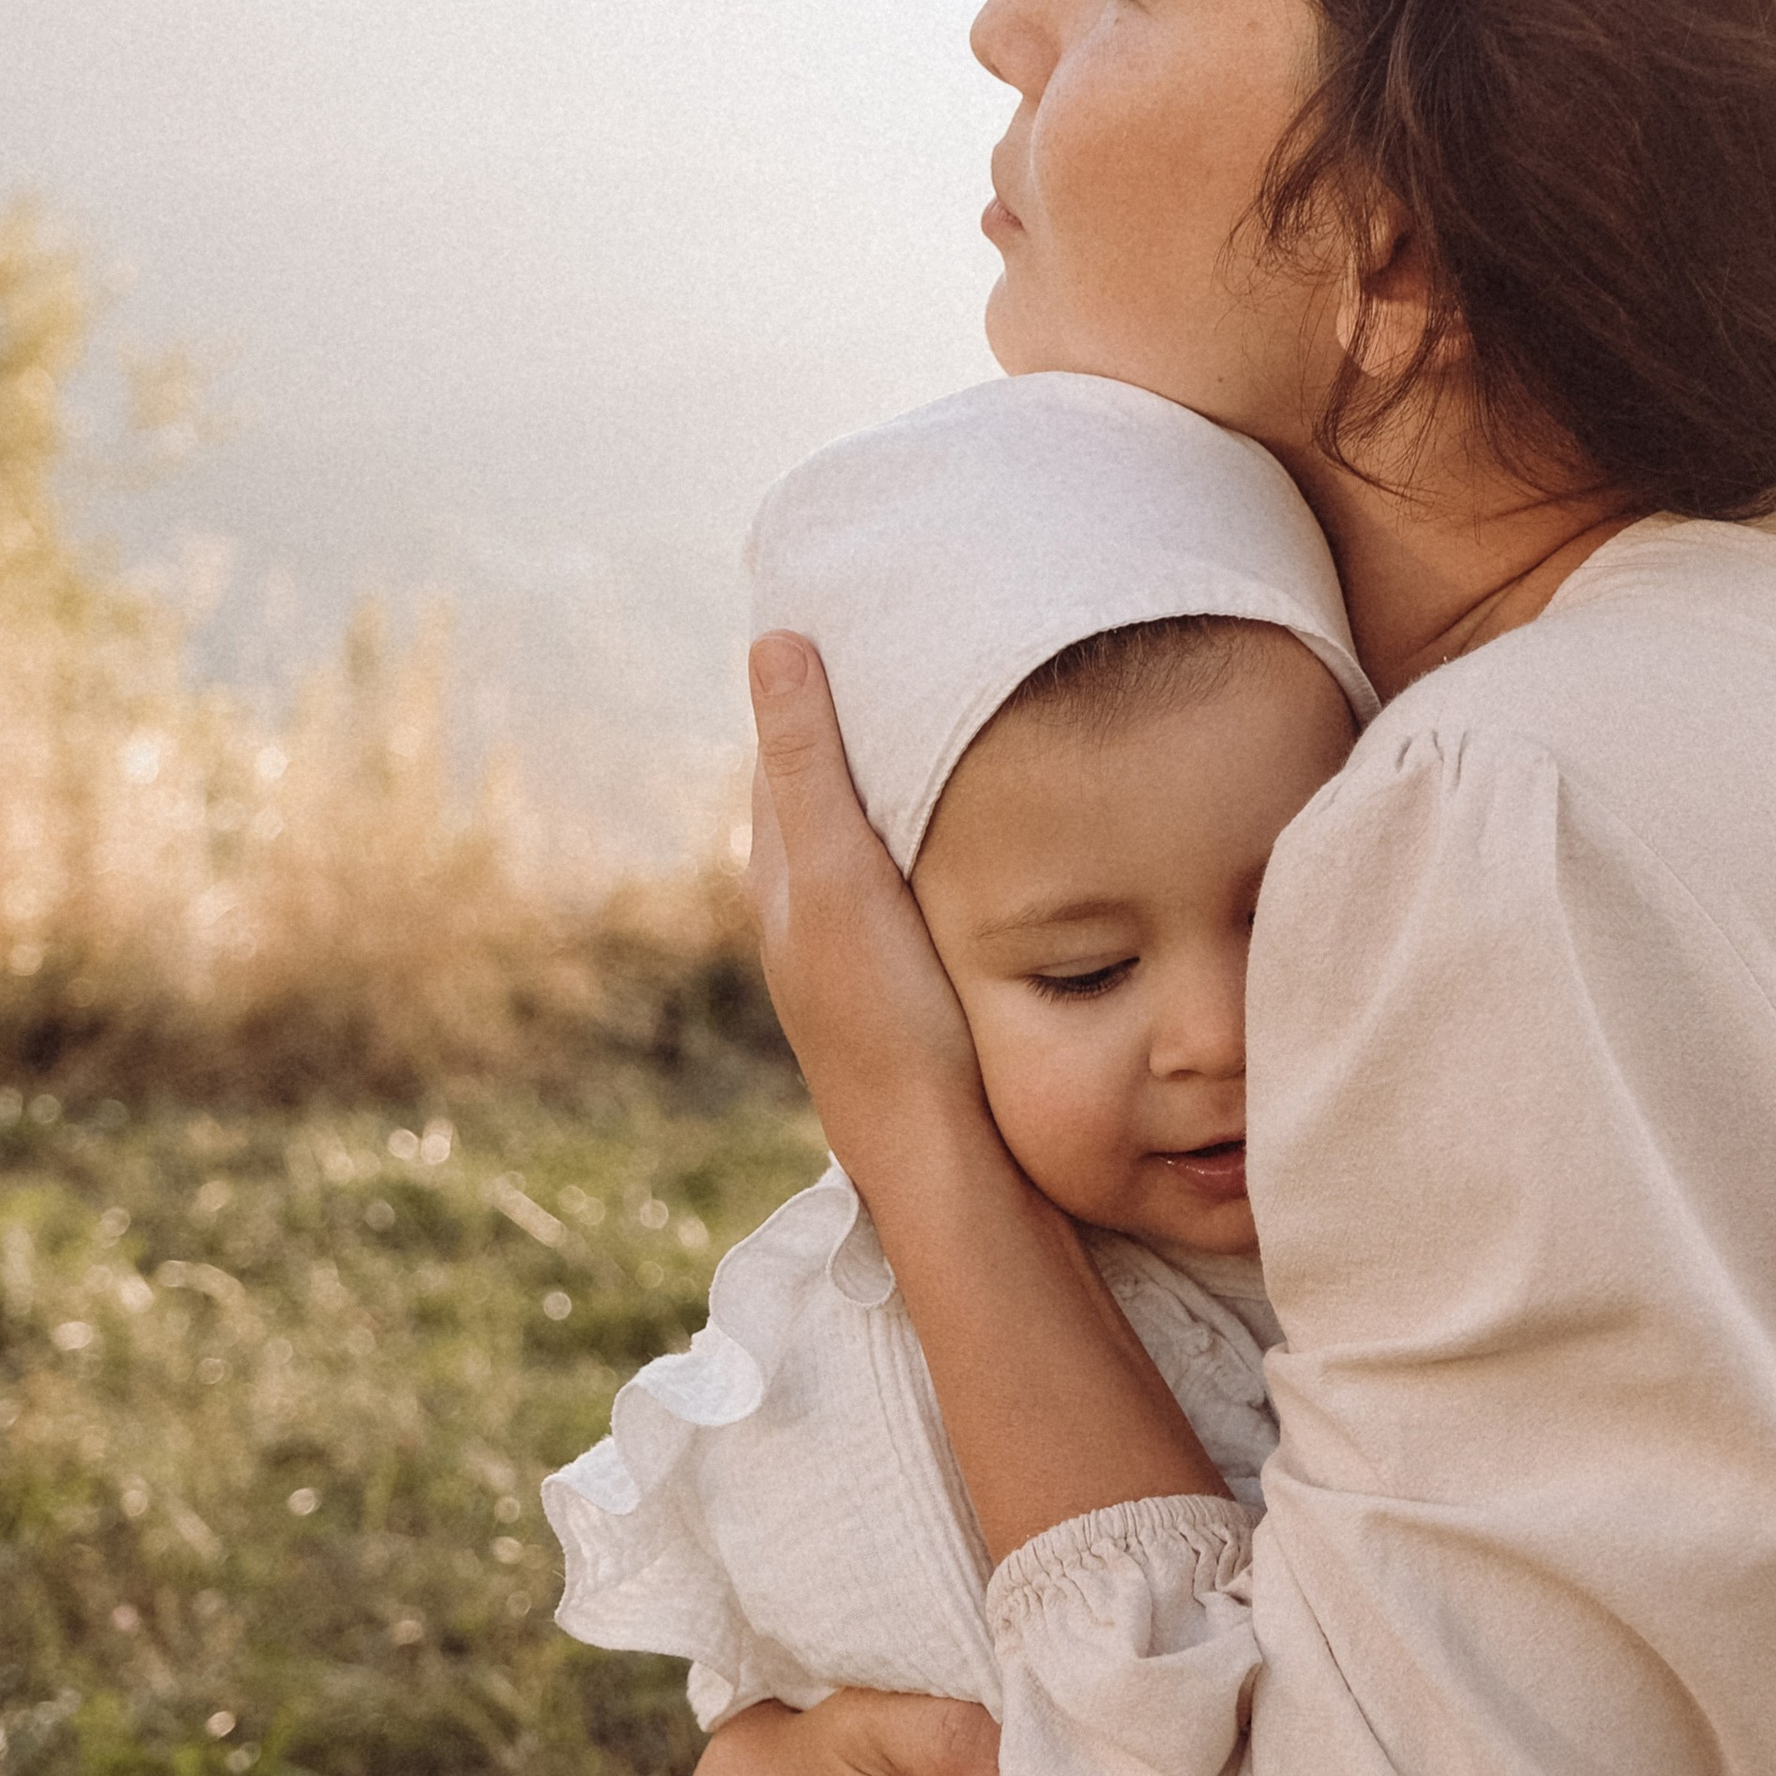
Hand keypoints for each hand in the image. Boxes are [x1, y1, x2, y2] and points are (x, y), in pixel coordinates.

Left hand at [745, 633, 985, 1182]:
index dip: (816, 682)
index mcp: (785, 881)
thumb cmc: (890, 1023)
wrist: (949, 1167)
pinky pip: (932, 883)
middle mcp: (818, 918)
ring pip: (883, 842)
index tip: (853, 608)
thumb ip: (809, 770)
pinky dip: (950, 836)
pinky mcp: (928, 985)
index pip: (787, 751)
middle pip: (835, 794)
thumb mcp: (842, 881)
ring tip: (970, 711)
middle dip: (867, 725)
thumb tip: (774, 642)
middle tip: (921, 642)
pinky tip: (1001, 828)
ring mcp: (873, 957)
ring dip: (915, 783)